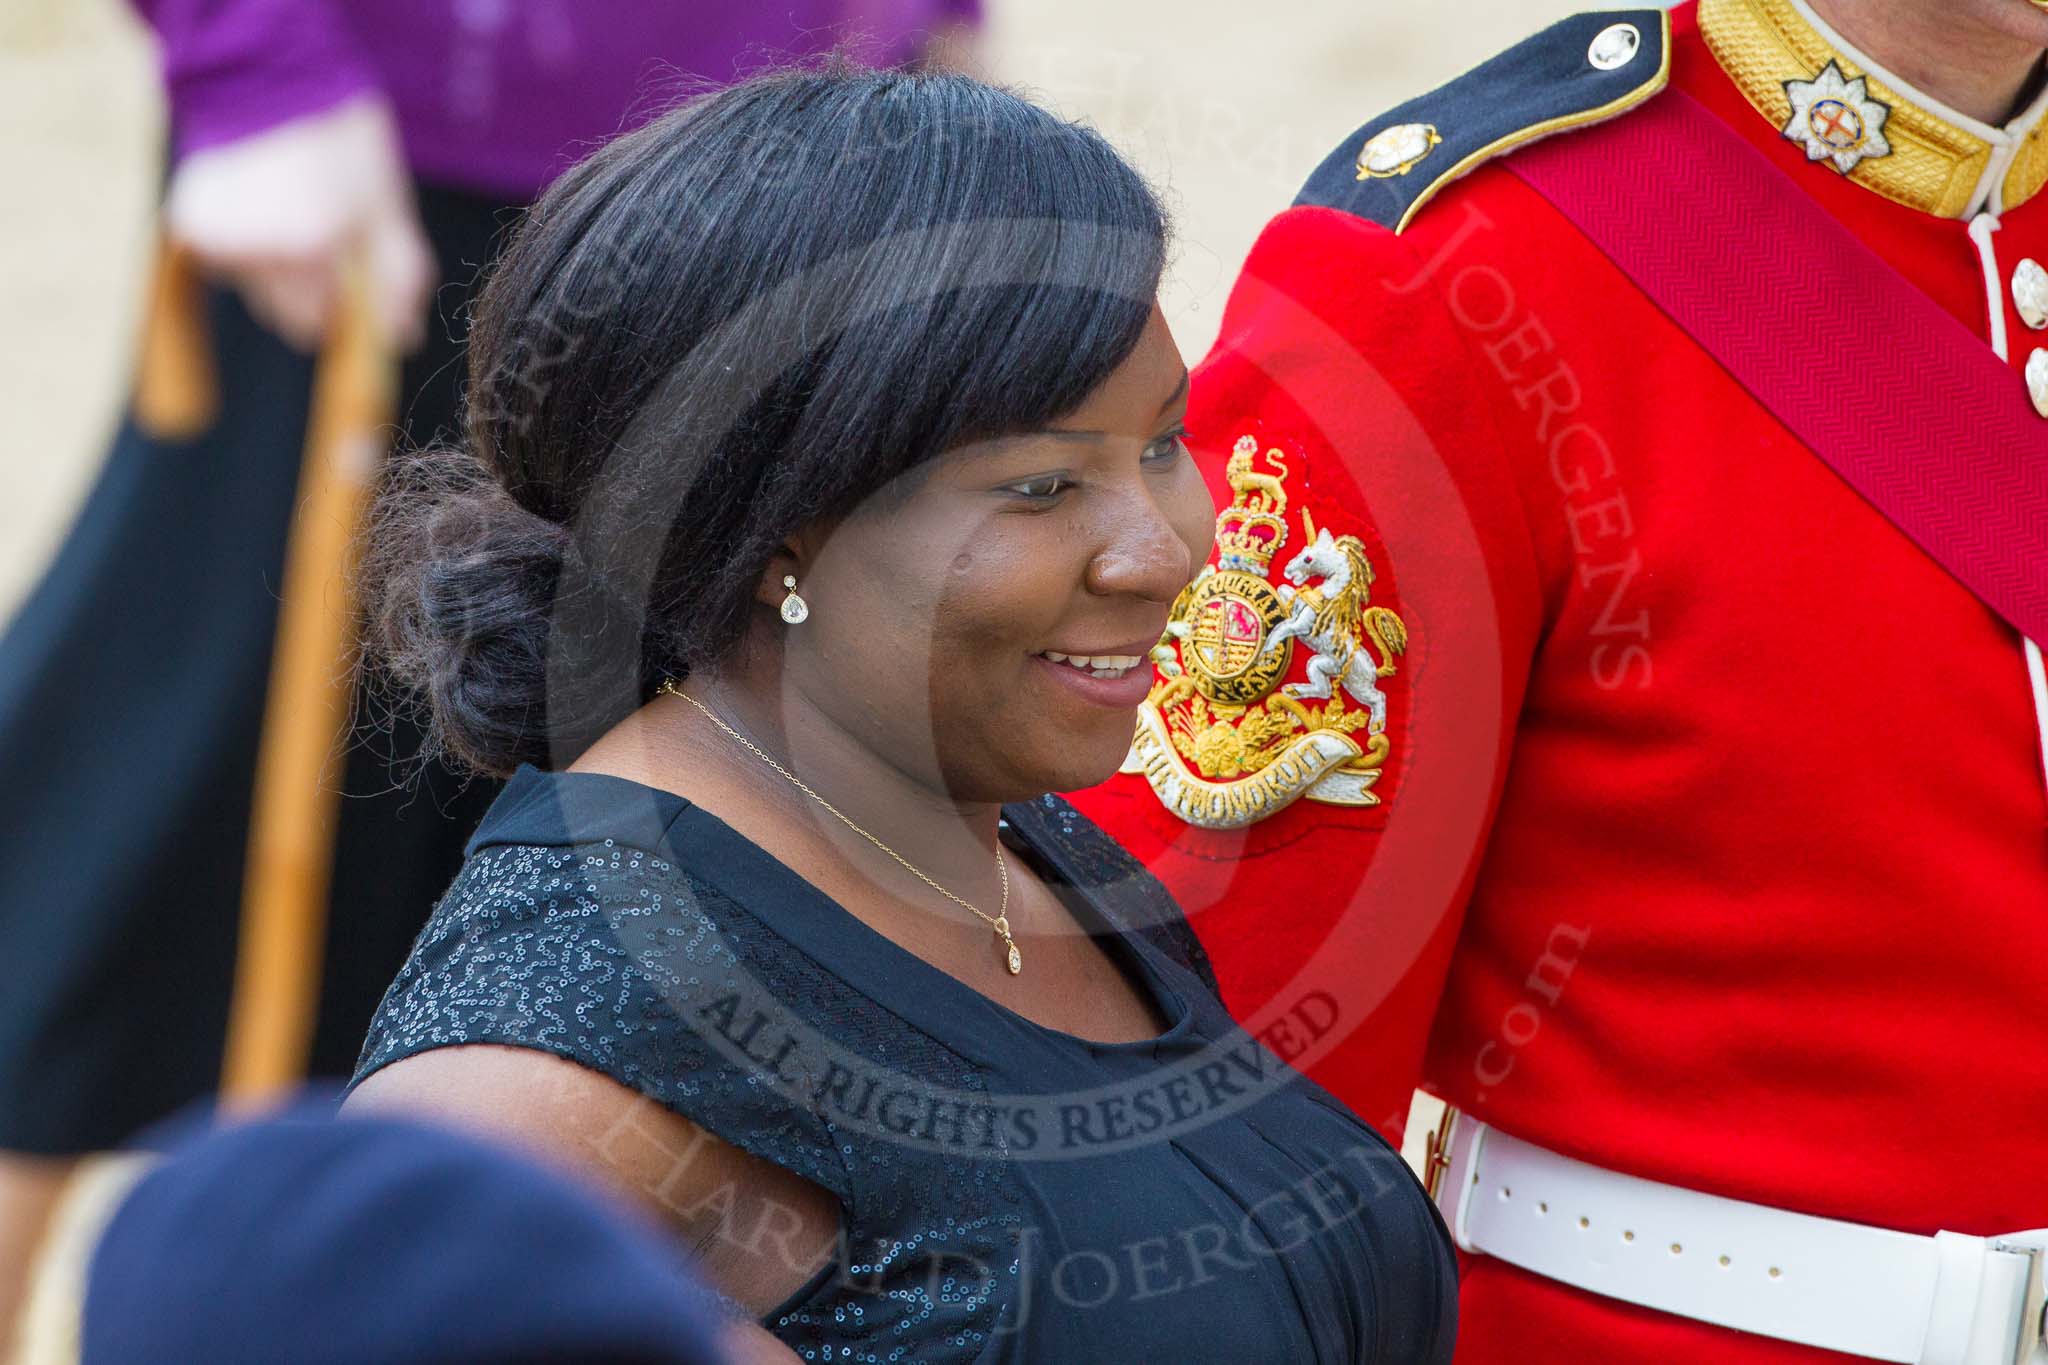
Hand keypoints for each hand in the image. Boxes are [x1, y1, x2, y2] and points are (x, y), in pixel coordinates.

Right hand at [164, 94, 431, 353]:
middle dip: (312, 290)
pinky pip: (229, 262)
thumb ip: (398, 278)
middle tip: (322, 236)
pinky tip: (259, 202)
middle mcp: (258, 254)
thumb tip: (404, 336)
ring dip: (278, 267)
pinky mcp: (190, 227)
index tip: (350, 274)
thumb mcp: (386, 208)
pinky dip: (246, 243)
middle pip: (287, 315)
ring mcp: (219, 242)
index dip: (345, 306)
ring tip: (290, 209)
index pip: (325, 322)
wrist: (267, 75)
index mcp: (311, 249)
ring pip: (257, 289)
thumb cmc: (341, 141)